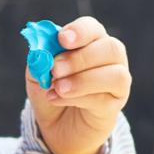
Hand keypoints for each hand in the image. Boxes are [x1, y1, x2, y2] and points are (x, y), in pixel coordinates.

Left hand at [26, 16, 130, 153]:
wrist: (55, 124)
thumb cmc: (50, 90)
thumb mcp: (37, 73)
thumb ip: (39, 59)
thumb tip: (40, 49)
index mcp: (90, 42)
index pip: (93, 28)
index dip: (80, 31)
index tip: (62, 39)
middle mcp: (110, 58)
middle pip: (110, 48)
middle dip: (80, 58)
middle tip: (55, 69)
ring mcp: (116, 82)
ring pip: (115, 75)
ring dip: (83, 80)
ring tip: (58, 88)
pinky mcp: (114, 105)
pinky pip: (104, 99)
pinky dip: (77, 98)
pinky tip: (56, 98)